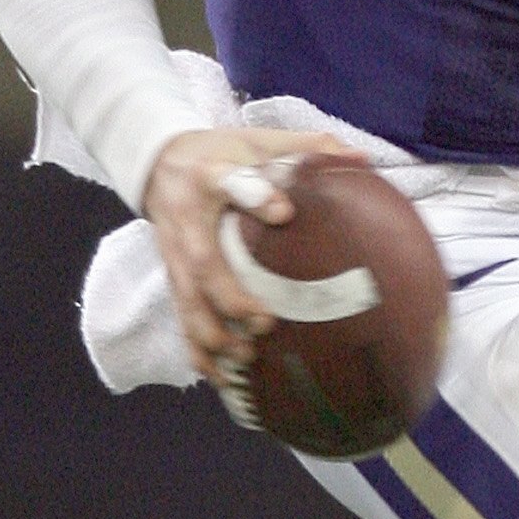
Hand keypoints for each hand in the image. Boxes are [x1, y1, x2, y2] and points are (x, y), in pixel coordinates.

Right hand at [141, 124, 351, 389]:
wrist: (156, 162)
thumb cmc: (220, 152)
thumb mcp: (257, 140)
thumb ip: (306, 147)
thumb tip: (362, 159)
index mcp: (211, 176)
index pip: (230, 183)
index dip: (254, 195)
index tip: (283, 212)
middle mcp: (187, 221)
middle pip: (202, 263)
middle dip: (231, 297)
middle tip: (265, 322)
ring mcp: (175, 255)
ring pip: (187, 302)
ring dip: (214, 335)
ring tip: (246, 358)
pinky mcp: (172, 278)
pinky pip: (181, 319)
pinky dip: (198, 352)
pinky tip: (222, 378)